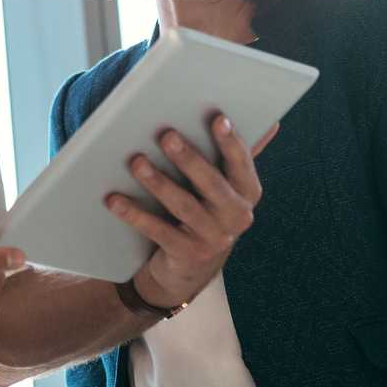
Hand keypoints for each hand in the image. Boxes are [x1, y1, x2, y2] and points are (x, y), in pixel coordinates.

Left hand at [104, 115, 275, 308]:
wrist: (192, 267)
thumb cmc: (208, 210)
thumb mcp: (226, 186)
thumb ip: (239, 156)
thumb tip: (273, 122)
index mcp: (248, 193)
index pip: (242, 163)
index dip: (231, 142)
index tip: (218, 118)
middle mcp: (237, 216)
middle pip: (212, 183)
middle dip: (189, 158)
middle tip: (166, 135)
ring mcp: (214, 238)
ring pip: (183, 206)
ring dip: (158, 182)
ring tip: (136, 161)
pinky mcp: (188, 255)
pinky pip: (158, 231)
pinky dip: (135, 214)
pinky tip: (114, 199)